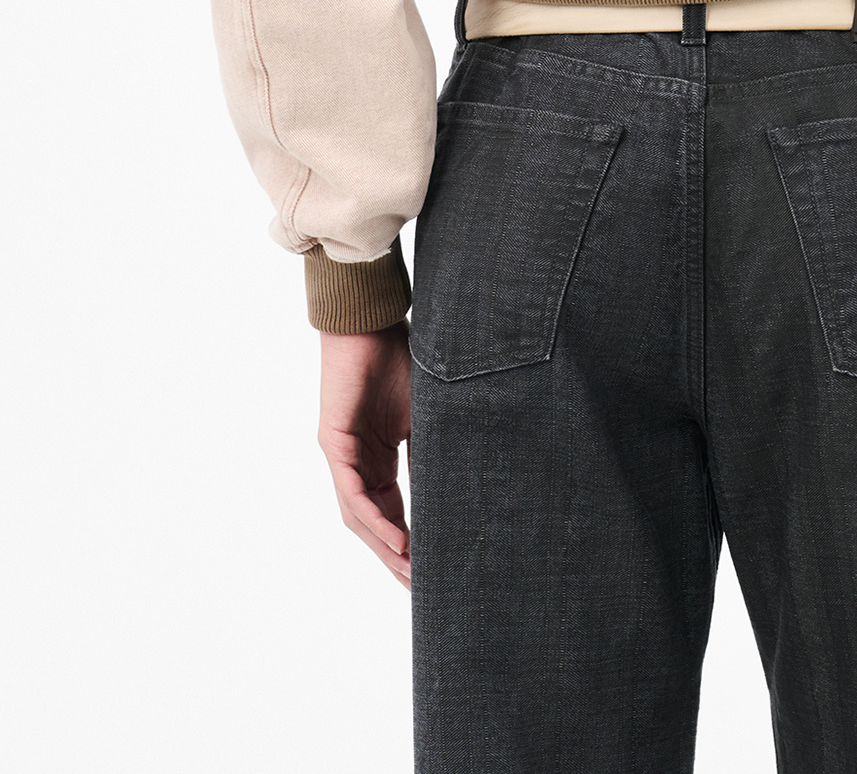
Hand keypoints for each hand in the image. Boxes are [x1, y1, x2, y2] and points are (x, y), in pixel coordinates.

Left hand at [317, 323, 411, 588]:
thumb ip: (435, 446)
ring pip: (360, 516)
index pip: (391, 512)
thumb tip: (467, 475)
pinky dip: (373, 519)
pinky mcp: (334, 443)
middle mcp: (355, 463)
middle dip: (396, 558)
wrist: (370, 321)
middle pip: (372, 524)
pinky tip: (395, 540)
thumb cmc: (399, 358)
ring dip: (385, 547)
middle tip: (421, 589)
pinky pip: (353, 492)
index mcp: (376, 459)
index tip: (432, 570)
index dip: (409, 543)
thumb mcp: (425, 413)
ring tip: (412, 572)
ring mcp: (342, 456)